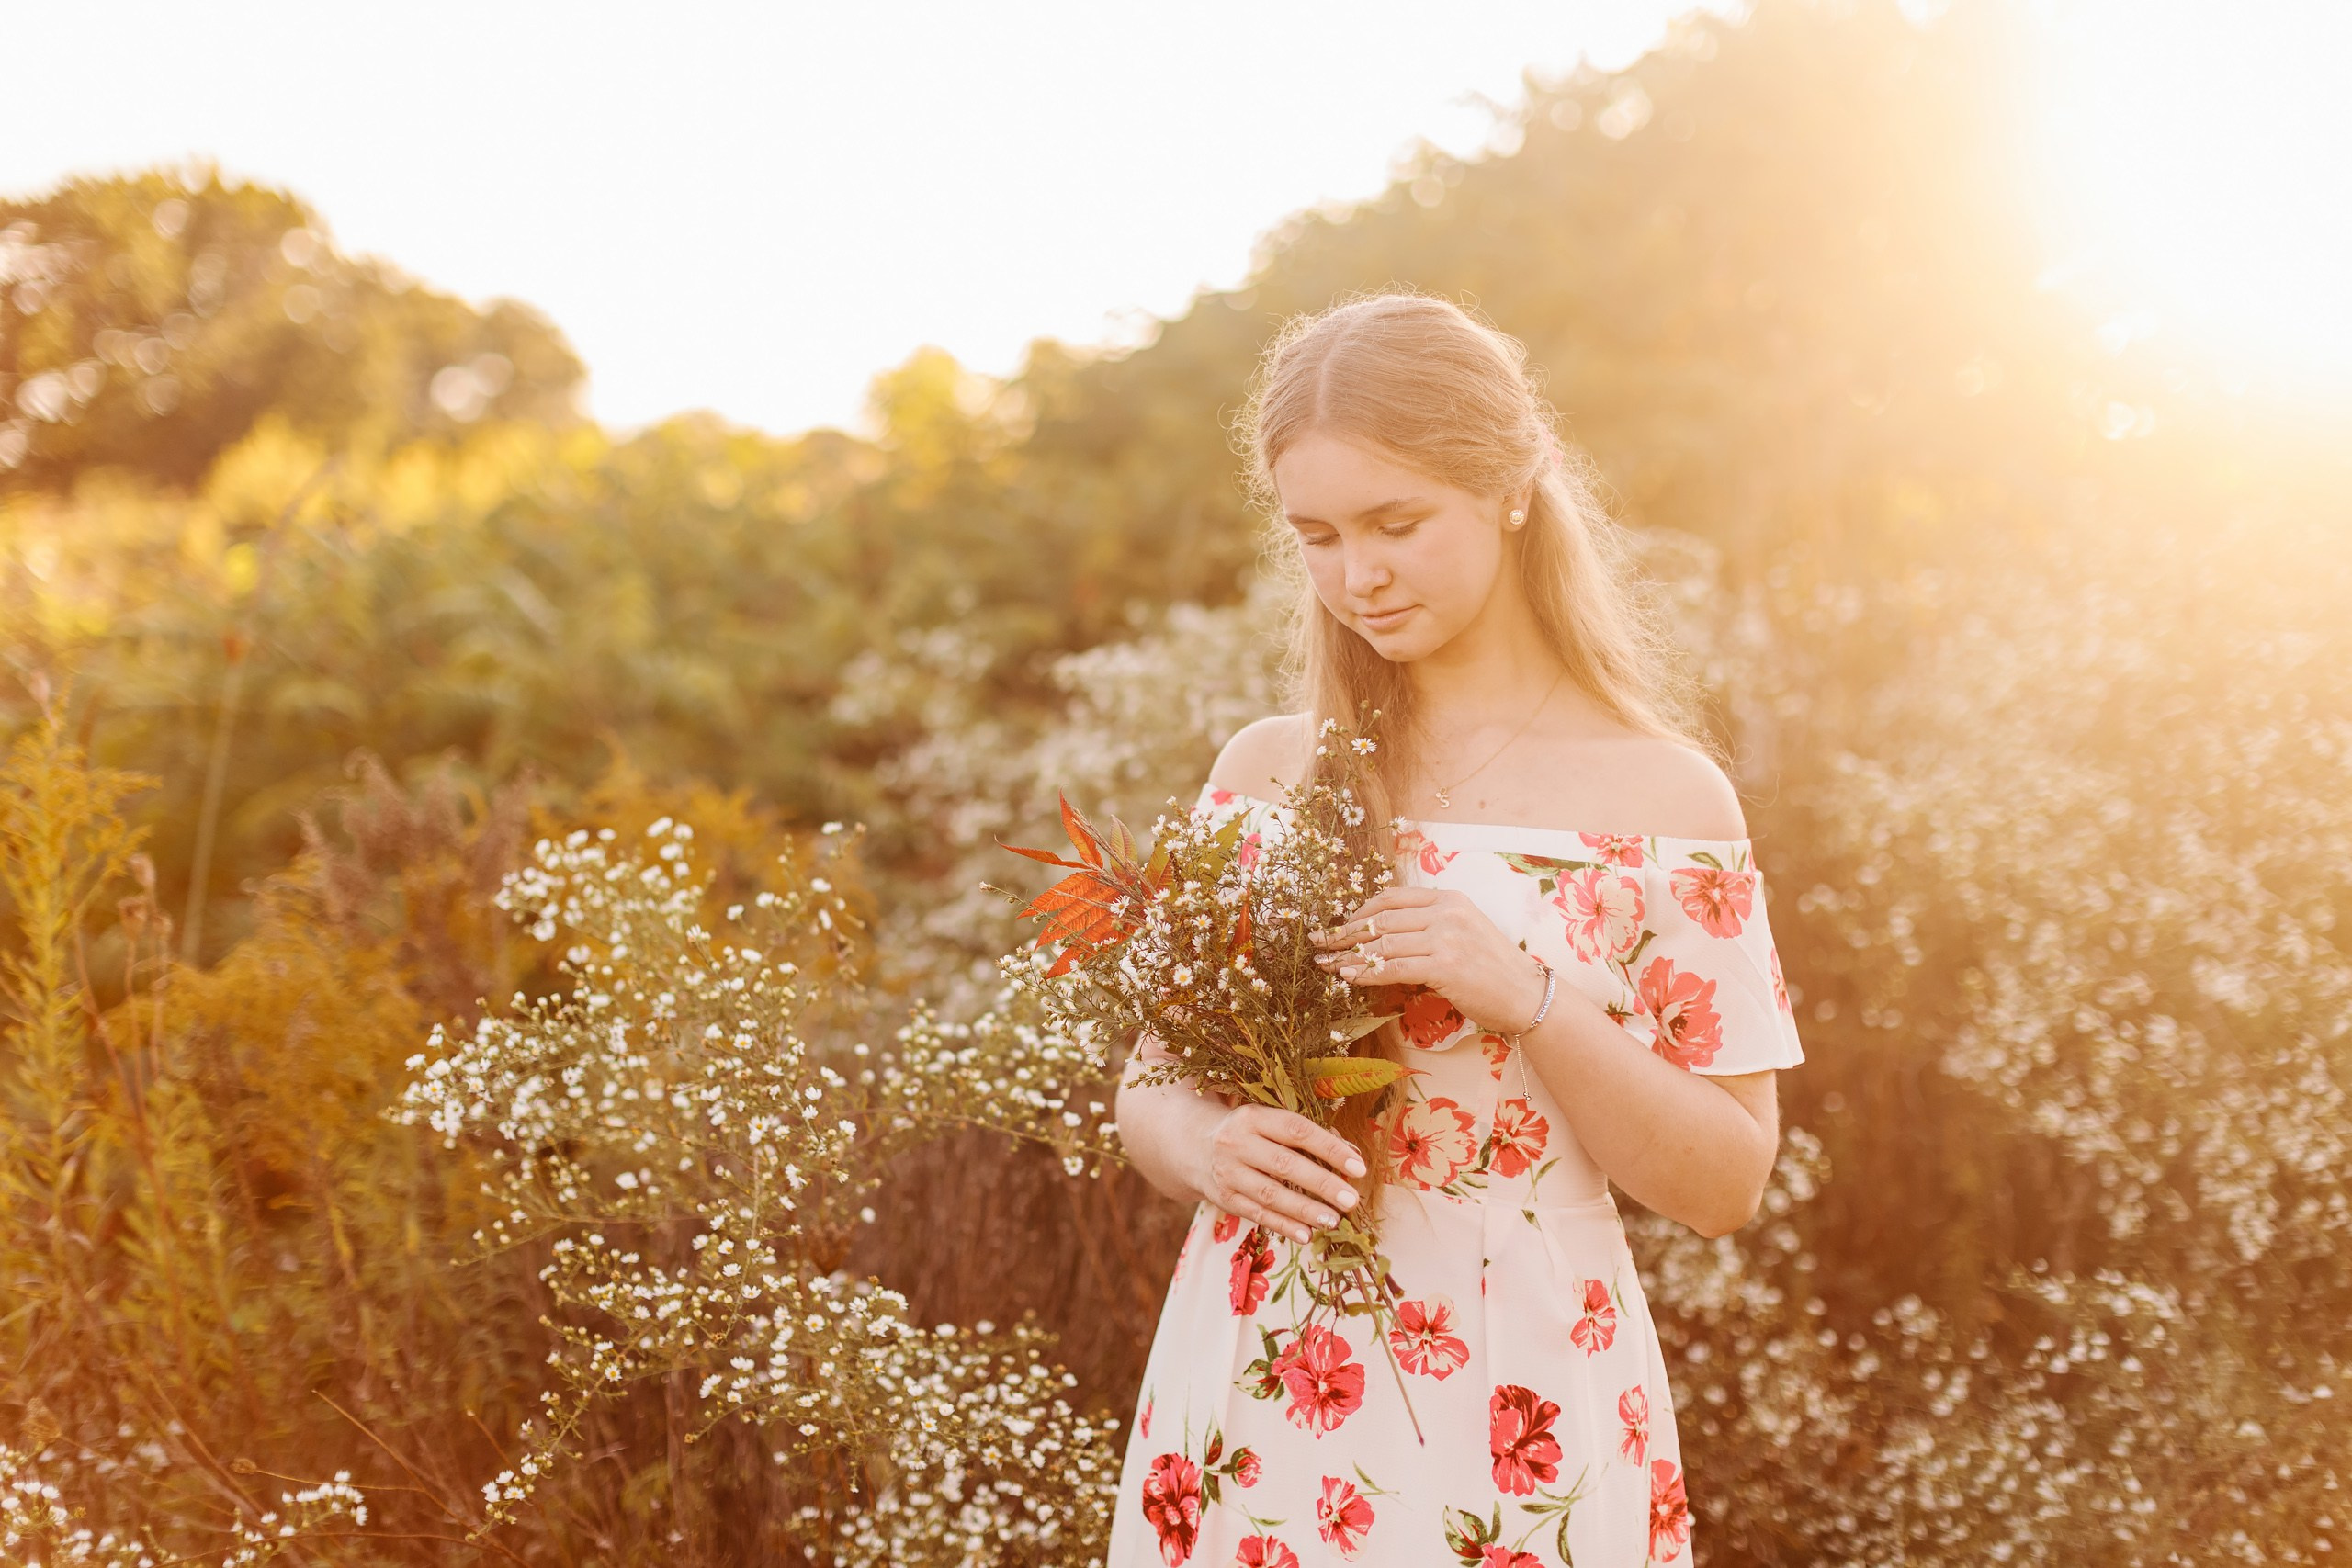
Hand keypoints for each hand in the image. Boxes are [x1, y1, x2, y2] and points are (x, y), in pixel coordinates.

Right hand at [1191, 1104, 1366, 1244]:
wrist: (1192, 1147)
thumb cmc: (1247, 1133)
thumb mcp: (1268, 1122)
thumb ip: (1305, 1136)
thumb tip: (1351, 1154)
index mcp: (1253, 1117)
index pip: (1297, 1130)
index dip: (1329, 1147)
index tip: (1358, 1166)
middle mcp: (1236, 1143)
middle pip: (1285, 1164)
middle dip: (1322, 1183)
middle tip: (1351, 1199)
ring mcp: (1227, 1173)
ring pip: (1270, 1194)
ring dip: (1305, 1209)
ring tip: (1334, 1220)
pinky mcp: (1224, 1198)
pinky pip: (1257, 1214)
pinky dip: (1284, 1226)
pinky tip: (1307, 1235)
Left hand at [1312, 887, 1549, 1034]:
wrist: (1527, 995)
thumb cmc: (1494, 970)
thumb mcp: (1464, 932)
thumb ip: (1429, 927)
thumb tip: (1381, 937)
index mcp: (1449, 899)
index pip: (1392, 898)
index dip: (1359, 911)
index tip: (1339, 925)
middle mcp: (1446, 913)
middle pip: (1382, 919)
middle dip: (1345, 934)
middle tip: (1320, 944)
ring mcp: (1446, 938)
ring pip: (1383, 943)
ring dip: (1350, 955)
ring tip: (1327, 964)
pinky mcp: (1444, 966)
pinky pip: (1394, 967)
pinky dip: (1367, 973)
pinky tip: (1350, 977)